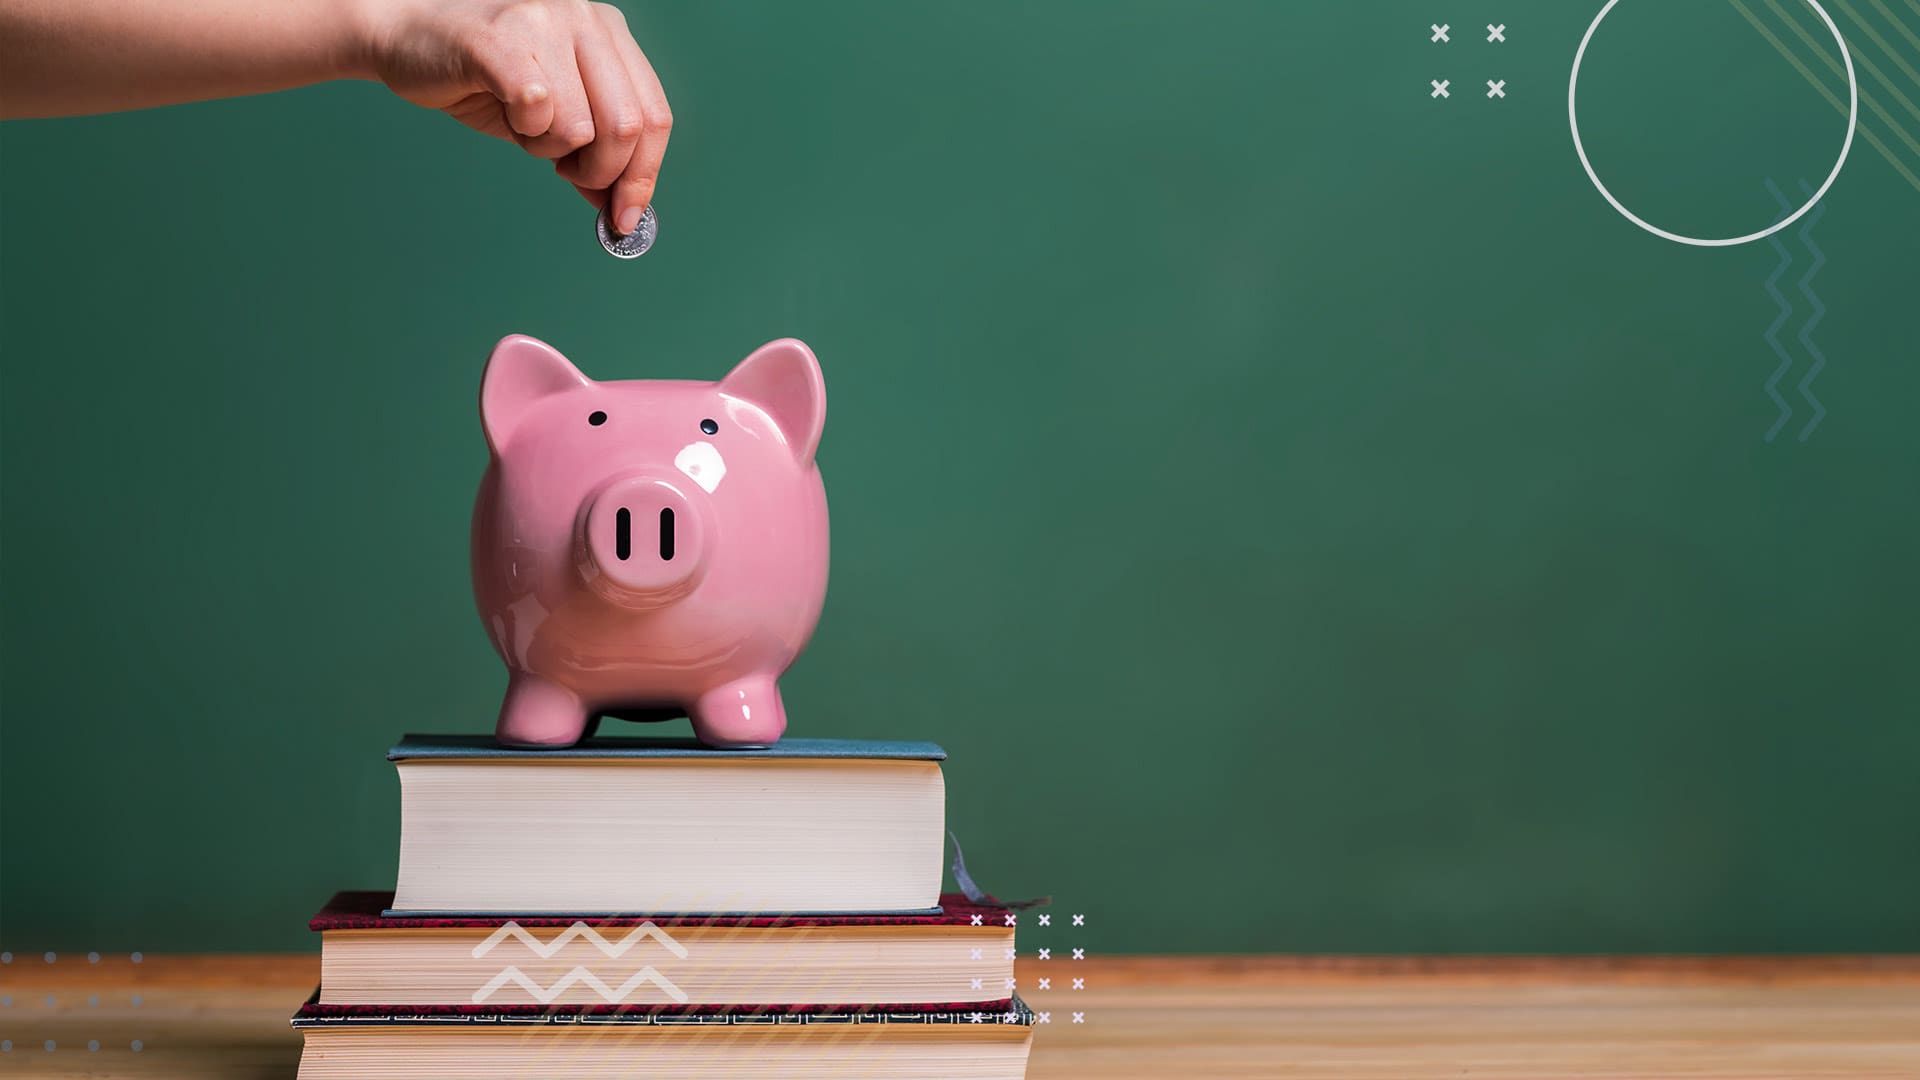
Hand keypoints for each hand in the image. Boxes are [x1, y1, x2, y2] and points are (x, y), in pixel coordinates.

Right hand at [360, 0, 670, 232]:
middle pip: (629, 127)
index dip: (643, 175)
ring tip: (520, 120)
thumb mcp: (551, 117)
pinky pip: (539, 110)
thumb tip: (623, 211)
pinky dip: (523, 128)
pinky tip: (504, 108)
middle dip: (601, 173)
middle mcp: (585, 18)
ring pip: (581, 128)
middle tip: (565, 172)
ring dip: (548, 148)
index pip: (655, 114)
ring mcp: (545, 21)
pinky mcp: (502, 39)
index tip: (625, 217)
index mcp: (608, 33)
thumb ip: (592, 155)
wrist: (403, 35)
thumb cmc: (480, 76)